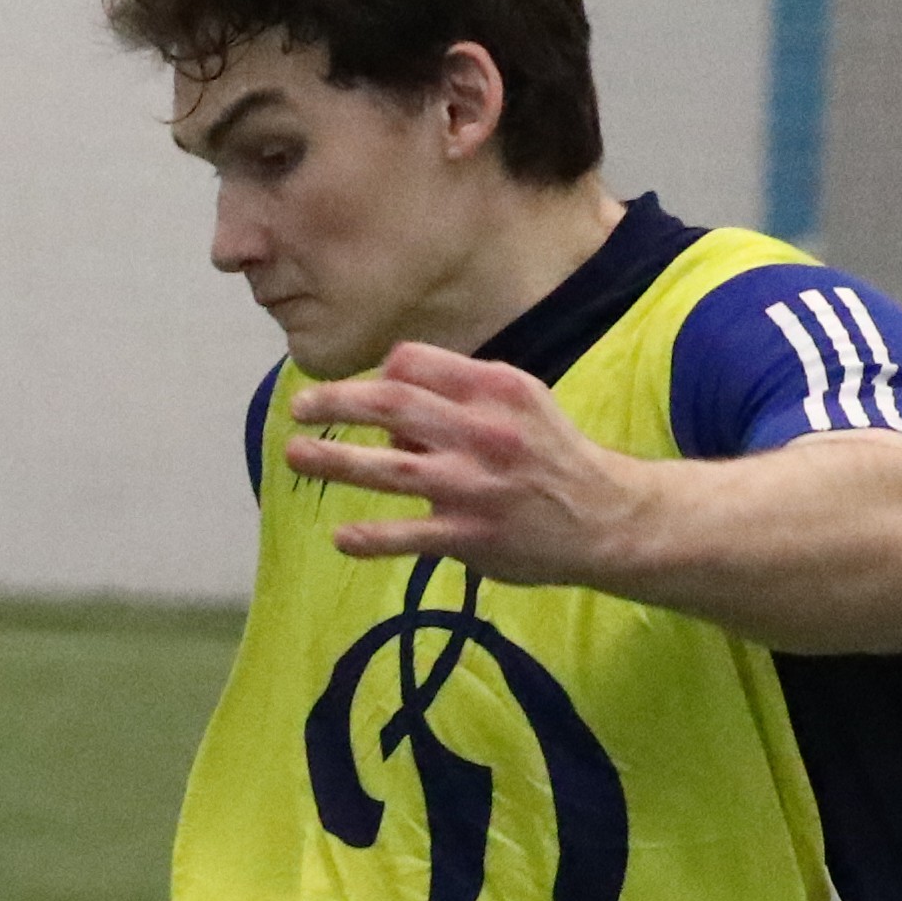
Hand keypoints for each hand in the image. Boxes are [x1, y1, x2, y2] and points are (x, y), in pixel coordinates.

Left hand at [281, 348, 651, 586]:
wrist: (608, 517)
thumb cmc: (552, 454)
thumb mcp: (517, 405)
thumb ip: (456, 400)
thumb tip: (389, 415)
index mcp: (495, 388)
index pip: (415, 363)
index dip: (379, 374)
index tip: (362, 392)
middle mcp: (484, 432)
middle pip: (393, 405)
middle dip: (337, 403)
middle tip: (300, 407)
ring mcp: (476, 486)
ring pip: (392, 469)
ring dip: (335, 459)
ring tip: (294, 454)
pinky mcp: (474, 536)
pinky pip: (410, 535)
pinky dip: (372, 537)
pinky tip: (342, 537)